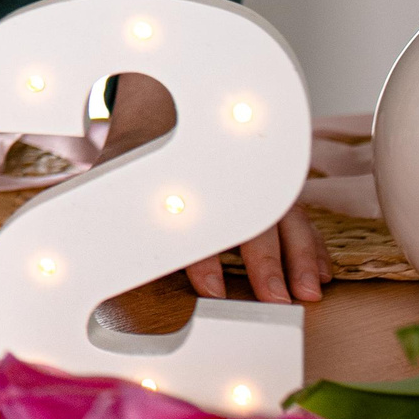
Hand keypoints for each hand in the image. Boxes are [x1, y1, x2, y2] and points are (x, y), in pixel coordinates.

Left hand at [102, 73, 329, 303]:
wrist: (157, 118)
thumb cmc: (136, 159)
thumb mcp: (114, 174)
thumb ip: (116, 211)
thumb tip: (95, 249)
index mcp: (185, 175)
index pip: (197, 222)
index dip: (203, 259)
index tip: (212, 291)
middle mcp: (226, 176)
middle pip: (250, 220)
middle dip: (265, 262)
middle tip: (277, 300)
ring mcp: (255, 181)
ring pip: (285, 217)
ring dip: (300, 257)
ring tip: (310, 293)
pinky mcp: (274, 190)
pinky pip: (301, 217)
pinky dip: (314, 246)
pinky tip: (323, 275)